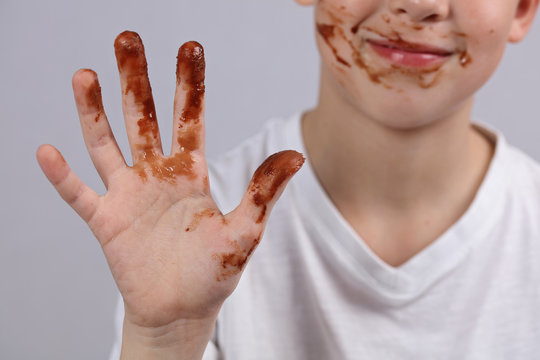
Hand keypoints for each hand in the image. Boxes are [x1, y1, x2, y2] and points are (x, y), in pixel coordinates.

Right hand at [37, 31, 303, 335]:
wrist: (181, 309)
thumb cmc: (213, 272)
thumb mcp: (244, 232)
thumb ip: (263, 193)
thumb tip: (296, 155)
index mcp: (191, 173)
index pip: (190, 118)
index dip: (190, 84)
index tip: (189, 47)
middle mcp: (157, 176)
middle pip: (143, 118)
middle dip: (135, 80)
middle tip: (127, 39)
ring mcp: (129, 195)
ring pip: (107, 144)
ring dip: (94, 112)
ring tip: (85, 76)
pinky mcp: (106, 221)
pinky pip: (80, 194)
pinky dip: (63, 176)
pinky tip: (48, 151)